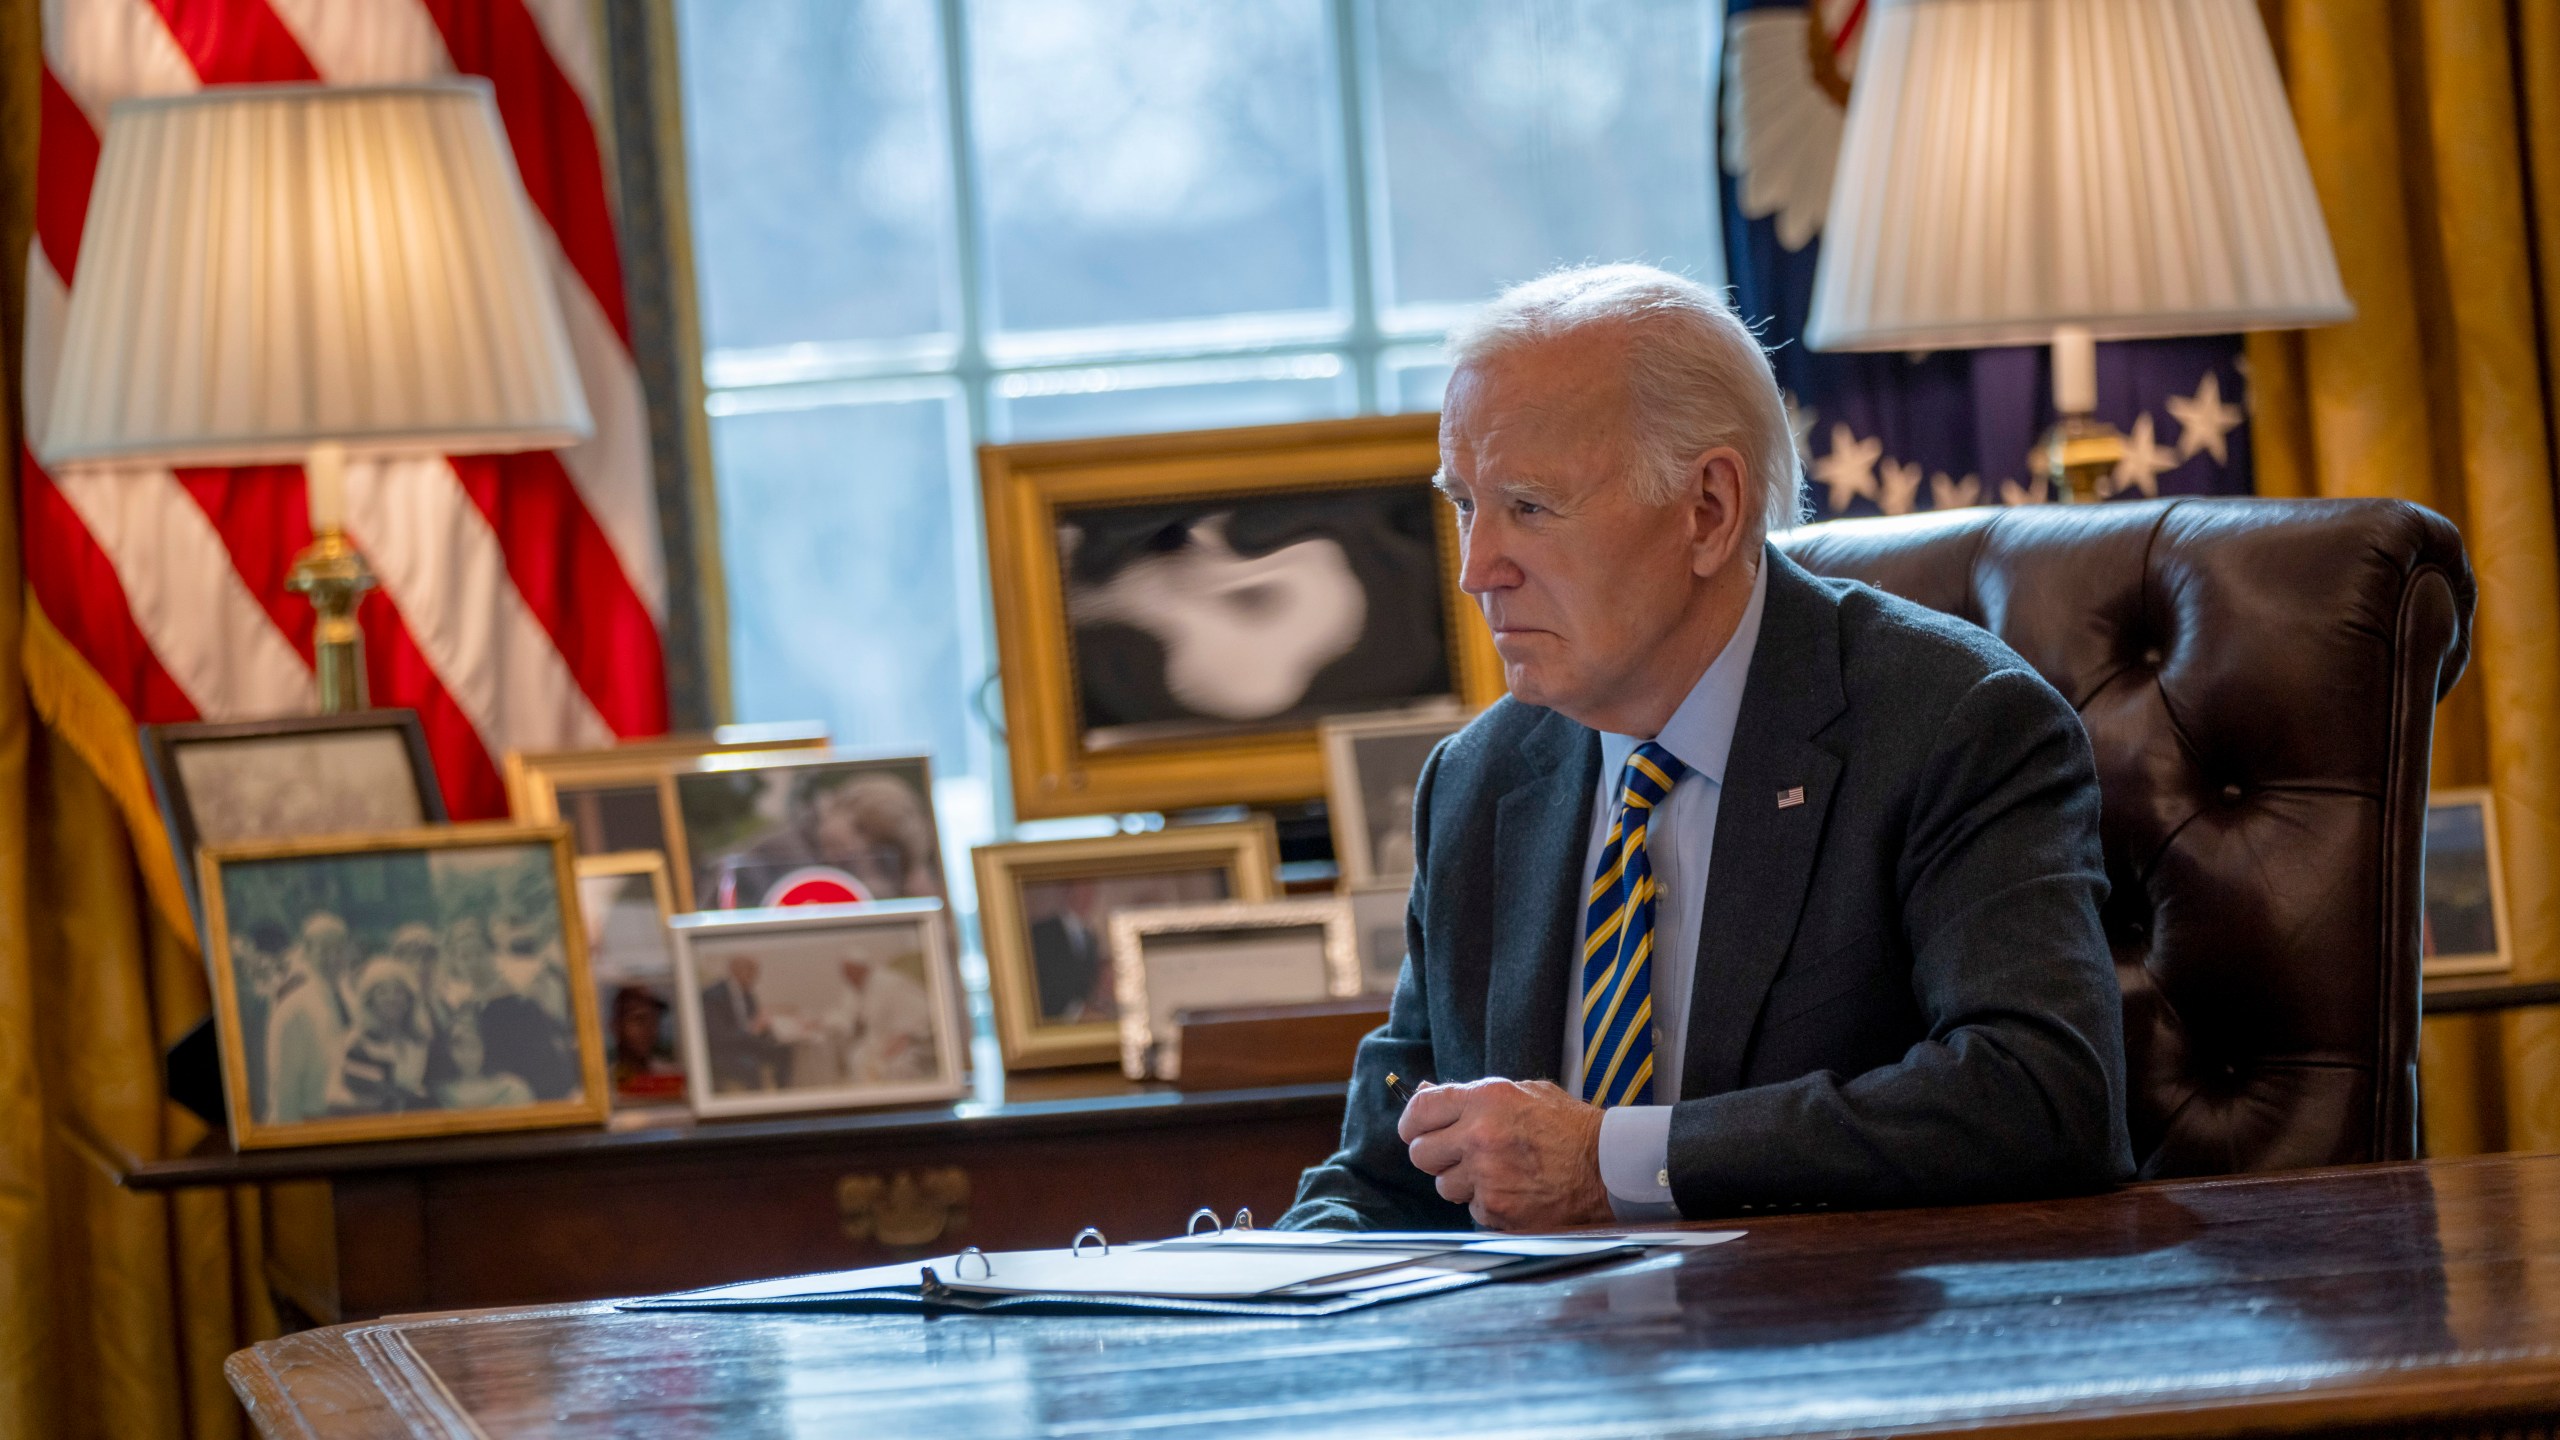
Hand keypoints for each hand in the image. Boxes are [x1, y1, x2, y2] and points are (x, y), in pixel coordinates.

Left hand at [1397, 1077, 1611, 1230]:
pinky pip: (1472, 1210)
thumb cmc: (1568, 1127)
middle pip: (1420, 1153)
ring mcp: (1488, 1177)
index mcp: (1485, 1100)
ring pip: (1444, 1186)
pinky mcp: (1498, 1210)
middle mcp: (1480, 1136)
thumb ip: (1472, 1096)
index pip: (1420, 1110)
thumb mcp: (1523, 1093)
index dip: (1412, 1122)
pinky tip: (1515, 1191)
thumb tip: (1425, 1095)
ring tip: (1497, 1173)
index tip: (1415, 1131)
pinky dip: (1488, 1205)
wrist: (1608, 1165)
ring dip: (1463, 1183)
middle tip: (1456, 1155)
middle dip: (1435, 1155)